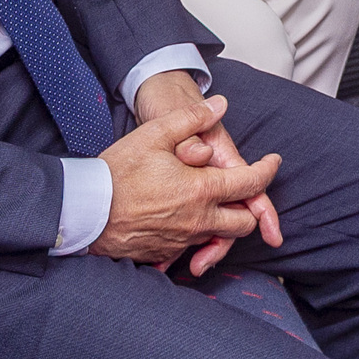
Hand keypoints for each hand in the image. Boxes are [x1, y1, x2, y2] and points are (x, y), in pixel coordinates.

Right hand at [92, 92, 280, 268]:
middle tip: (244, 190)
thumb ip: (191, 118)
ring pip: (218, 238)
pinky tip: (184, 221)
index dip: (268, 171)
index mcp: (202, 191)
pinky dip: (197, 237)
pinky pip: (191, 249)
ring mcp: (182, 241)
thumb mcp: (154, 134)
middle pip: (243, 223)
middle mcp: (198, 221)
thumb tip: (220, 104)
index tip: (273, 161)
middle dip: (250, 208)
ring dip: (224, 224)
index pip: (251, 184)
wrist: (85, 211)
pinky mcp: (164, 254)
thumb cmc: (117, 172)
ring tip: (215, 205)